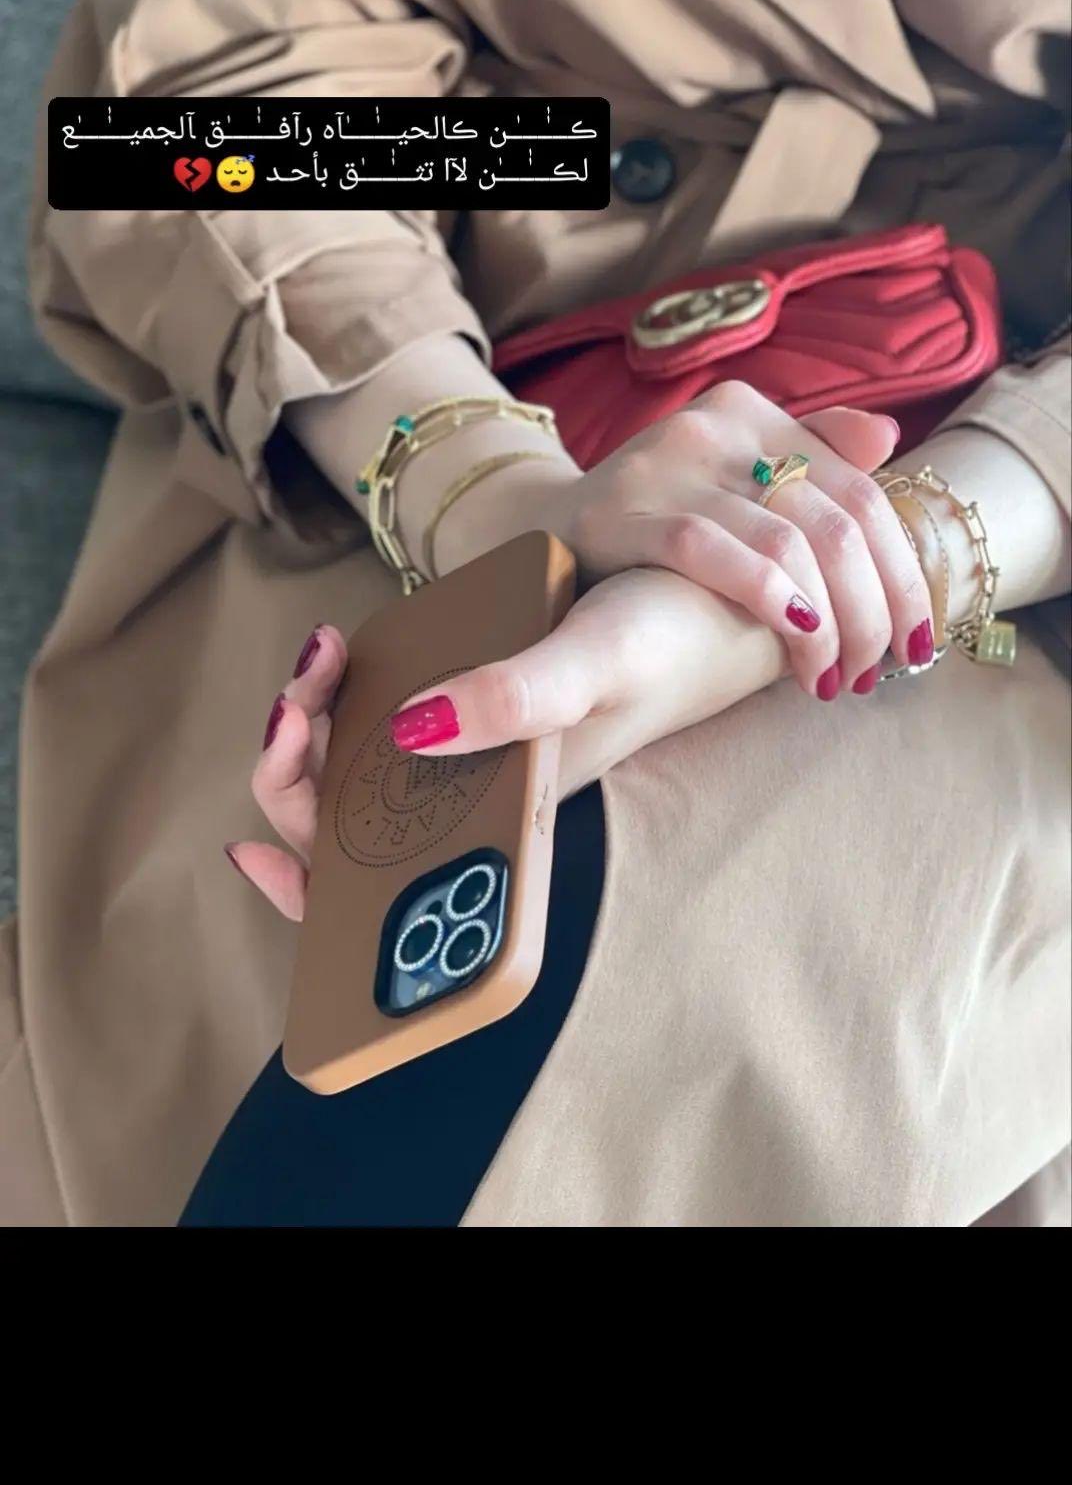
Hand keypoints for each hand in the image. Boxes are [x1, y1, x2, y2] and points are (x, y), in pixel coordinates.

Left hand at [227, 573, 784, 920]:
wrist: (719, 593)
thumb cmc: (671, 639)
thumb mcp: (597, 661)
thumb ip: (517, 700)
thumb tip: (407, 728)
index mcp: (505, 828)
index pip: (385, 892)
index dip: (305, 888)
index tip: (255, 850)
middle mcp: (475, 802)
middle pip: (346, 827)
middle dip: (293, 771)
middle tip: (298, 698)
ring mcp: (466, 754)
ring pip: (354, 769)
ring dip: (315, 720)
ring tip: (324, 653)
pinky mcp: (465, 703)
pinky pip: (379, 719)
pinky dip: (345, 690)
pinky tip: (340, 651)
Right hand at [438, 384, 933, 695]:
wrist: (537, 531)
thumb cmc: (653, 521)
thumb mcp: (731, 483)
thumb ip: (806, 460)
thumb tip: (888, 438)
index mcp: (753, 413)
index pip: (861, 490)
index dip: (900, 571)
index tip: (918, 639)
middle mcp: (717, 423)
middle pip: (837, 520)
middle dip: (872, 609)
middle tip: (876, 670)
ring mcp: (669, 462)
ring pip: (789, 542)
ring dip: (827, 622)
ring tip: (831, 675)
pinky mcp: (625, 509)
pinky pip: (714, 552)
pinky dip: (768, 598)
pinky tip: (796, 639)